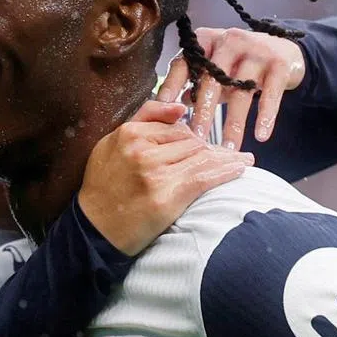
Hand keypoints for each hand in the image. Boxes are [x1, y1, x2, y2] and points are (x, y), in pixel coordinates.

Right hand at [78, 101, 253, 255]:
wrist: (94, 228)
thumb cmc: (103, 187)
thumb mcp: (111, 143)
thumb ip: (143, 120)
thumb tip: (180, 107)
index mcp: (129, 133)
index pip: (176, 127)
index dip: (194, 136)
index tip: (205, 145)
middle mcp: (143, 151)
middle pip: (191, 141)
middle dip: (211, 149)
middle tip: (229, 155)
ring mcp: (155, 174)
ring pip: (201, 157)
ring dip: (225, 158)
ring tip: (242, 159)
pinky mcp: (167, 197)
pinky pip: (204, 177)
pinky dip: (226, 172)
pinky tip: (241, 168)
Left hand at [156, 27, 305, 148]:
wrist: (284, 49)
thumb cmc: (239, 63)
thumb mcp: (214, 67)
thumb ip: (193, 83)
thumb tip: (169, 107)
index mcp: (206, 40)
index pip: (183, 64)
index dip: (172, 87)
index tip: (163, 110)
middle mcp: (229, 41)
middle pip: (211, 81)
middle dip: (203, 113)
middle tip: (196, 139)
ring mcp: (256, 50)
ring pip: (240, 92)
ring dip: (234, 124)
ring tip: (228, 149)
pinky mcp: (280, 63)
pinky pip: (270, 95)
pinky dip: (266, 117)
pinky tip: (261, 137)